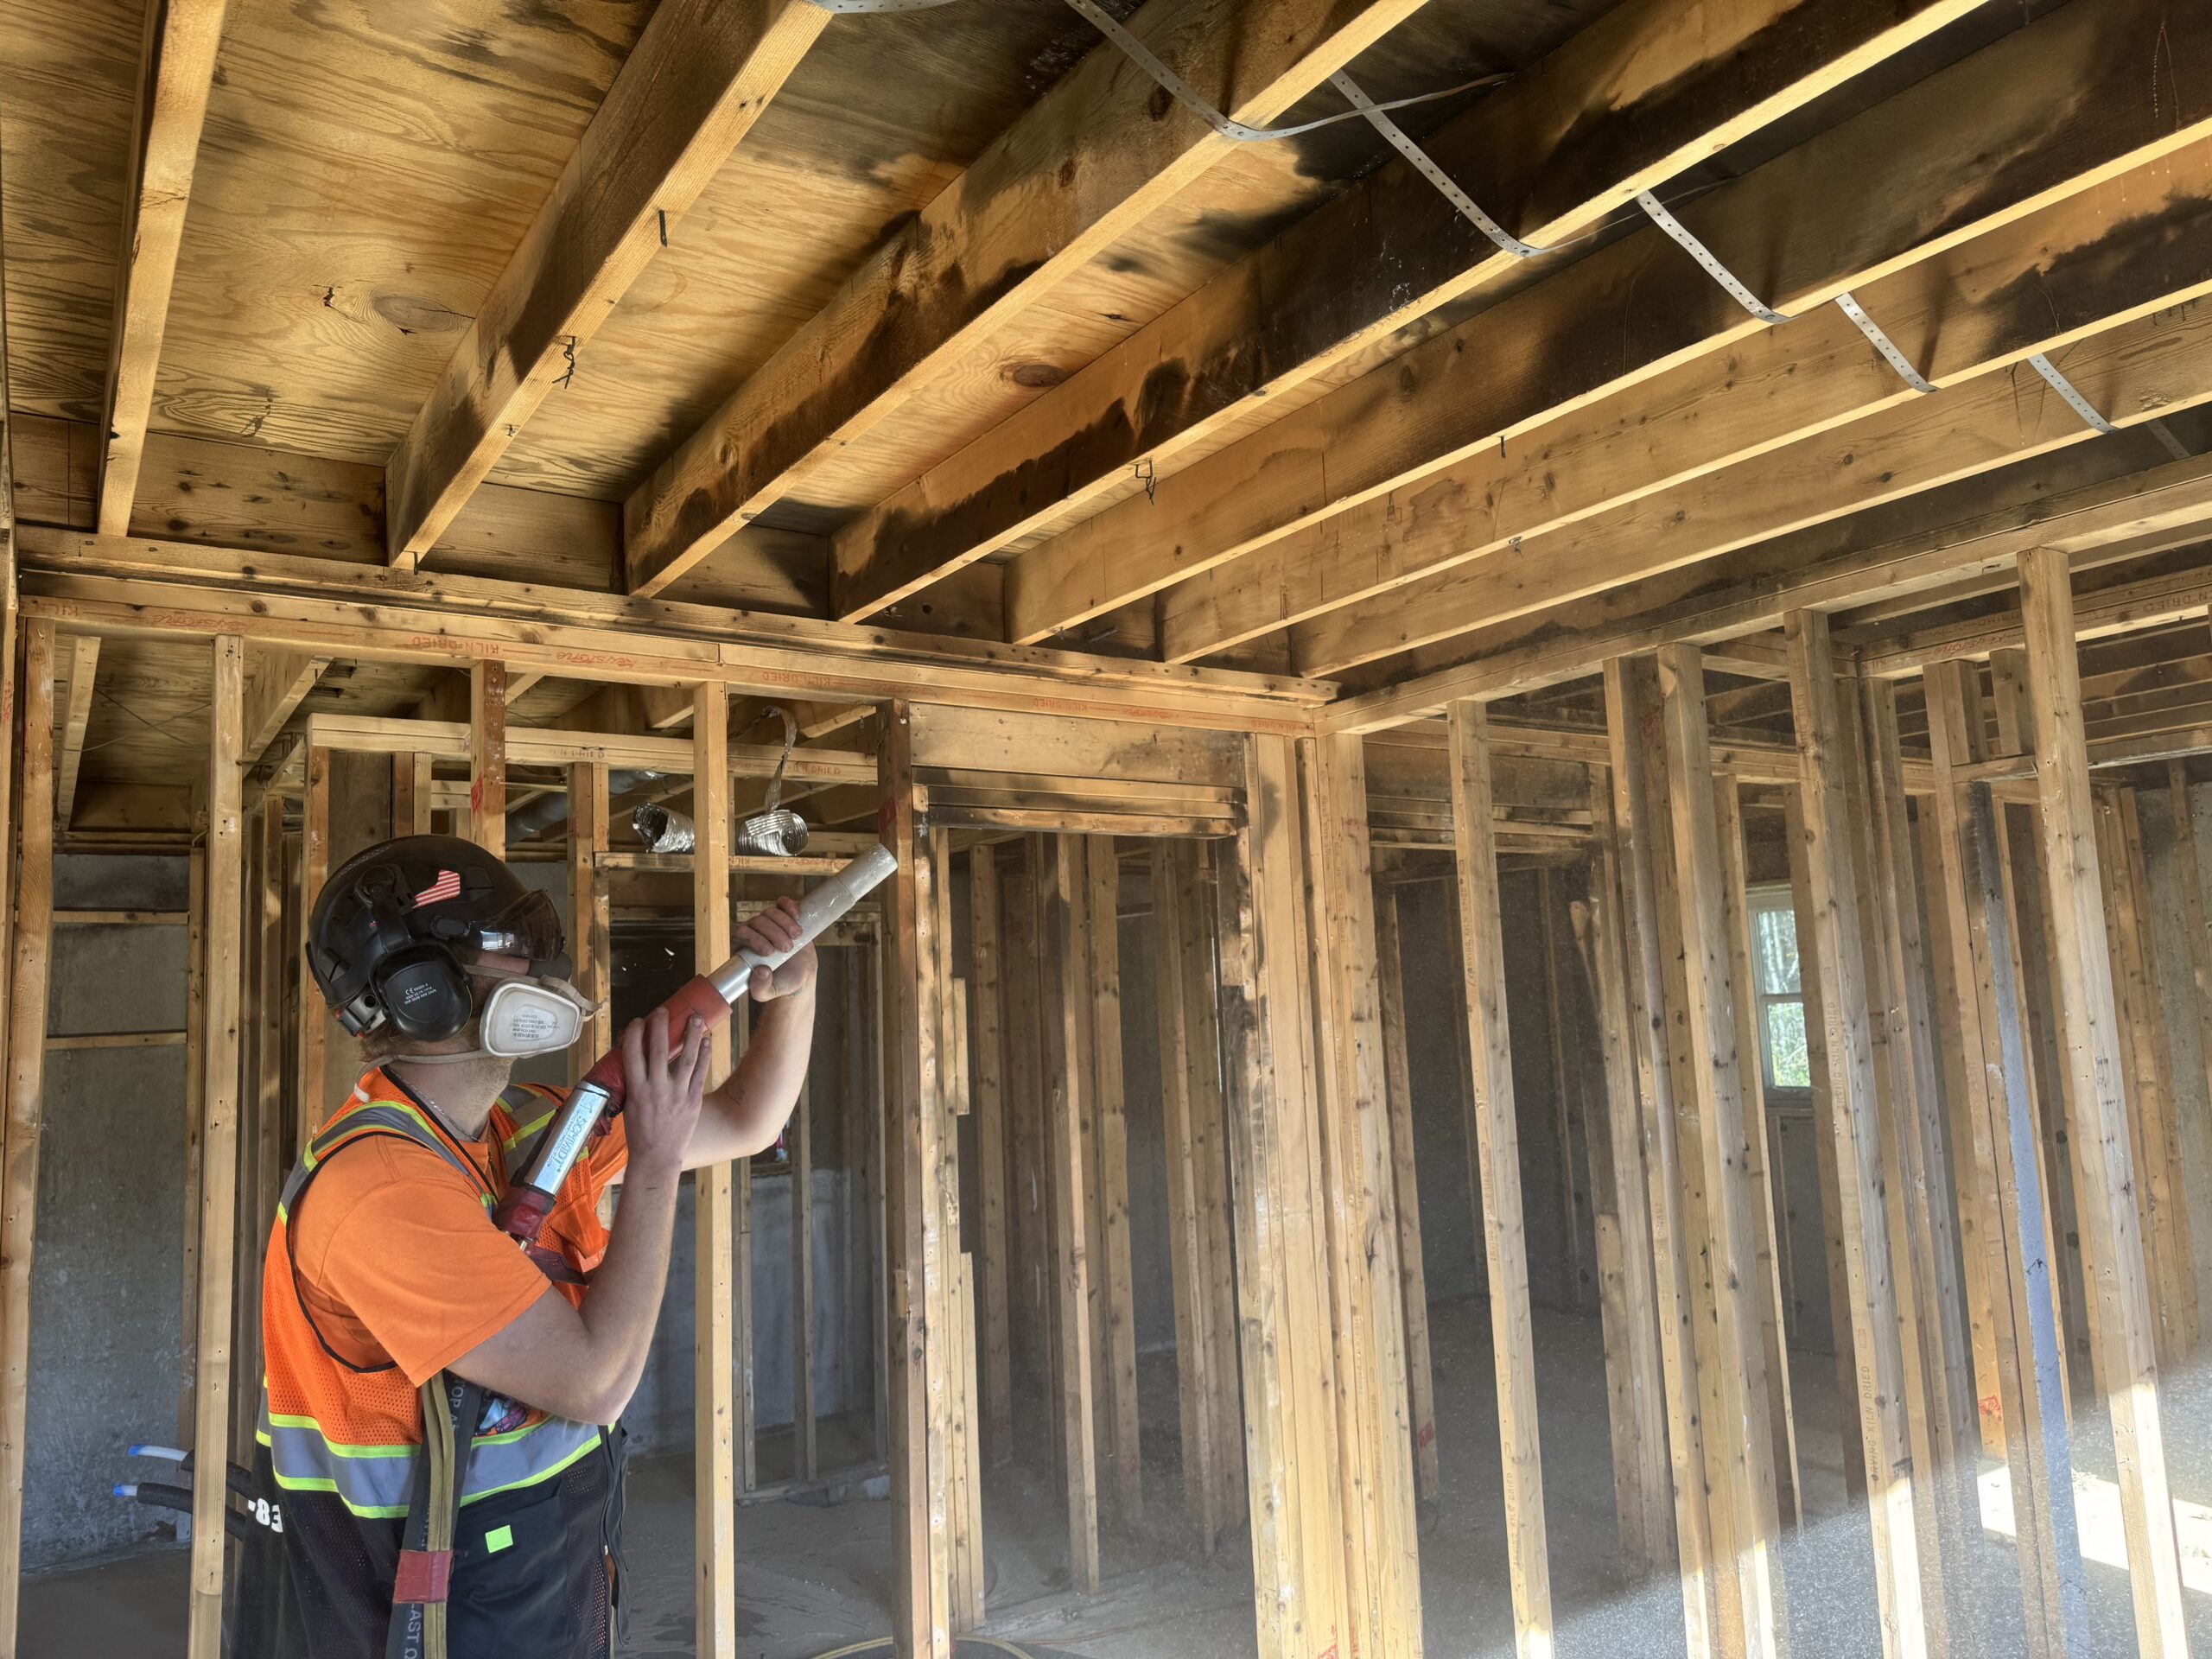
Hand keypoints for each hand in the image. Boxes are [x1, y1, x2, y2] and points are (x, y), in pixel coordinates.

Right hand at [620, 1008, 708, 1177]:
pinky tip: (707, 1042)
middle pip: (660, 1049)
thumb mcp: (629, 1105)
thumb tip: (636, 1060)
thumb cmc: (639, 1133)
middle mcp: (656, 1088)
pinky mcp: (693, 1100)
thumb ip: (634, 1082)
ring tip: (697, 1018)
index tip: (637, 1021)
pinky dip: (705, 1056)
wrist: (656, 1158)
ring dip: (692, 1035)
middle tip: (663, 1011)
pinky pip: (701, 1073)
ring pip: (687, 1057)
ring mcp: (677, 1094)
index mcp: (636, 1089)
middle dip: (661, 1025)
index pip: (632, 1052)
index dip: (635, 1032)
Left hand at [735, 896, 817, 1002]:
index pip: (741, 934)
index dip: (754, 939)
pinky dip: (789, 906)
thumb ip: (760, 988)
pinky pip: (782, 903)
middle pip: (758, 921)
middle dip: (773, 933)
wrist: (800, 976)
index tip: (769, 952)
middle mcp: (754, 932)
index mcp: (743, 947)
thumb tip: (761, 971)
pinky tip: (797, 916)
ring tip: (797, 937)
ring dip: (784, 922)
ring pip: (771, 912)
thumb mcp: (768, 992)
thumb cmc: (781, 984)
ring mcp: (770, 922)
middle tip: (787, 948)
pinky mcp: (785, 916)